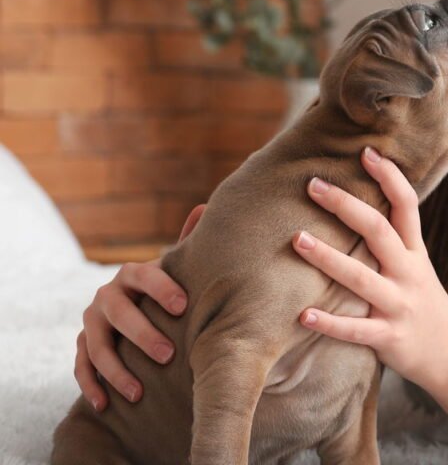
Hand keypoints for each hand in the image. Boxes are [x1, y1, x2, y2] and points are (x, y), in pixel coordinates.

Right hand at [75, 204, 202, 410]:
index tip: (183, 306)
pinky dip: (92, 386)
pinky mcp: (83, 348)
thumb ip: (188, 245)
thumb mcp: (180, 272)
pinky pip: (80, 368)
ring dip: (116, 369)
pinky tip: (108, 405)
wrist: (146, 317)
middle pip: (117, 313)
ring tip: (140, 392)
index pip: (142, 275)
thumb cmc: (171, 294)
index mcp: (134, 275)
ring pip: (96, 345)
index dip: (161, 288)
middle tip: (168, 355)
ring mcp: (91, 323)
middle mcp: (107, 296)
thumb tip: (204, 207)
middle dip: (141, 334)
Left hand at [292, 147, 447, 391]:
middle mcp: (409, 273)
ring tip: (296, 240)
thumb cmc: (424, 305)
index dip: (389, 177)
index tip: (367, 152)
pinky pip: (355, 330)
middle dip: (346, 206)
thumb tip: (358, 204)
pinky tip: (302, 314)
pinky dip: (329, 323)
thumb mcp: (417, 267)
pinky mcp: (389, 338)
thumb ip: (393, 241)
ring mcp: (399, 305)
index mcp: (415, 253)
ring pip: (361, 278)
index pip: (407, 206)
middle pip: (379, 232)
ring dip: (327, 258)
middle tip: (313, 185)